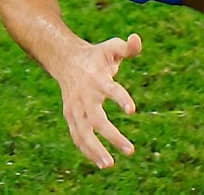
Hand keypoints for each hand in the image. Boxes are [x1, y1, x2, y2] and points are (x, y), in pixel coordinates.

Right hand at [57, 33, 142, 168]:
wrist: (66, 61)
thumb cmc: (96, 57)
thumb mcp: (111, 47)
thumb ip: (127, 47)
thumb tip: (137, 39)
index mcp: (97, 78)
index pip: (110, 90)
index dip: (121, 98)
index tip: (132, 110)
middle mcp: (85, 96)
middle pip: (97, 119)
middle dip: (112, 136)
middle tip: (130, 150)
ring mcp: (75, 109)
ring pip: (84, 133)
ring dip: (96, 150)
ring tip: (110, 164)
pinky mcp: (71, 117)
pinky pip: (78, 137)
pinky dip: (87, 151)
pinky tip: (101, 162)